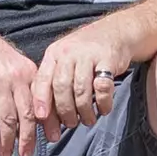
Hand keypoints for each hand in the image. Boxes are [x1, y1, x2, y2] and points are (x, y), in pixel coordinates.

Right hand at [0, 26, 43, 155]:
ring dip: (7, 139)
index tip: (53, 137)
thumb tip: (38, 115)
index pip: (43, 101)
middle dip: (28, 137)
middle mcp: (16, 79)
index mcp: (29, 74)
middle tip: (27, 153)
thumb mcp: (16, 66)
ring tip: (6, 153)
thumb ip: (27, 87)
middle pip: (27, 114)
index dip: (49, 121)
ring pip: (7, 118)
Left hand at [33, 19, 132, 140]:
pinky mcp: (108, 60)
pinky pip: (102, 87)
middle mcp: (69, 53)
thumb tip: (44, 118)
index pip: (42, 80)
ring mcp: (89, 55)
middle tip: (70, 124)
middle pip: (61, 87)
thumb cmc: (85, 53)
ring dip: (84, 111)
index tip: (41, 119)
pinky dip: (103, 103)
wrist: (116, 31)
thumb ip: (52, 83)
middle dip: (64, 111)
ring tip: (87, 120)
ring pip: (81, 90)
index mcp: (54, 54)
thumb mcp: (64, 60)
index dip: (40, 101)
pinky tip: (103, 109)